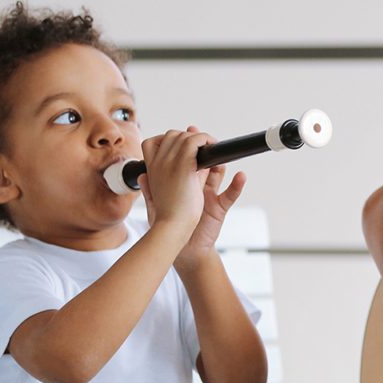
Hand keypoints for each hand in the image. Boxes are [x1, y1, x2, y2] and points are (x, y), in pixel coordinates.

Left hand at [138, 127, 244, 263]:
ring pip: (218, 174)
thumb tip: (141, 176)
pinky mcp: (220, 208)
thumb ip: (150, 191)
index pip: (186, 160)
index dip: (187, 147)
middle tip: (205, 141)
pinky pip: (231, 195)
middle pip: (203, 162)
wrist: (183, 248)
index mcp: (182, 182)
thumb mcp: (156, 208)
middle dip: (204, 150)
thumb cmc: (171, 228)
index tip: (186, 133)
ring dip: (220, 164)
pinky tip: (241, 176)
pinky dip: (238, 185)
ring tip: (220, 158)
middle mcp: (197, 185)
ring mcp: (210, 195)